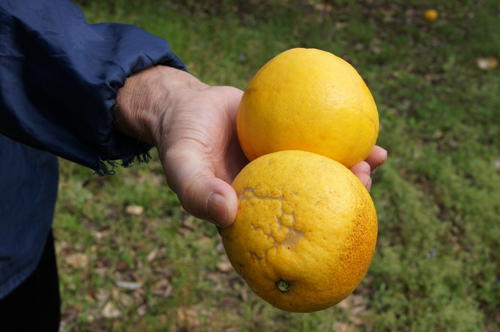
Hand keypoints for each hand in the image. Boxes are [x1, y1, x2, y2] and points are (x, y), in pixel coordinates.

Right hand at [114, 66, 386, 228]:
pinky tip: (360, 126)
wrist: (188, 106)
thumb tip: (227, 213)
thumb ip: (196, 191)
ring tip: (374, 157)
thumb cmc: (182, 139)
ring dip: (350, 165)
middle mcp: (274, 189)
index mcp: (254, 209)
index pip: (289, 228)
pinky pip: (316, 137)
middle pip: (315, 199)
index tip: (341, 224)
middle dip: (345, 195)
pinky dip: (338, 133)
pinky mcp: (288, 136)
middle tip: (365, 183)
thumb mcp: (182, 165)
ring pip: (322, 168)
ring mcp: (283, 163)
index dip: (318, 231)